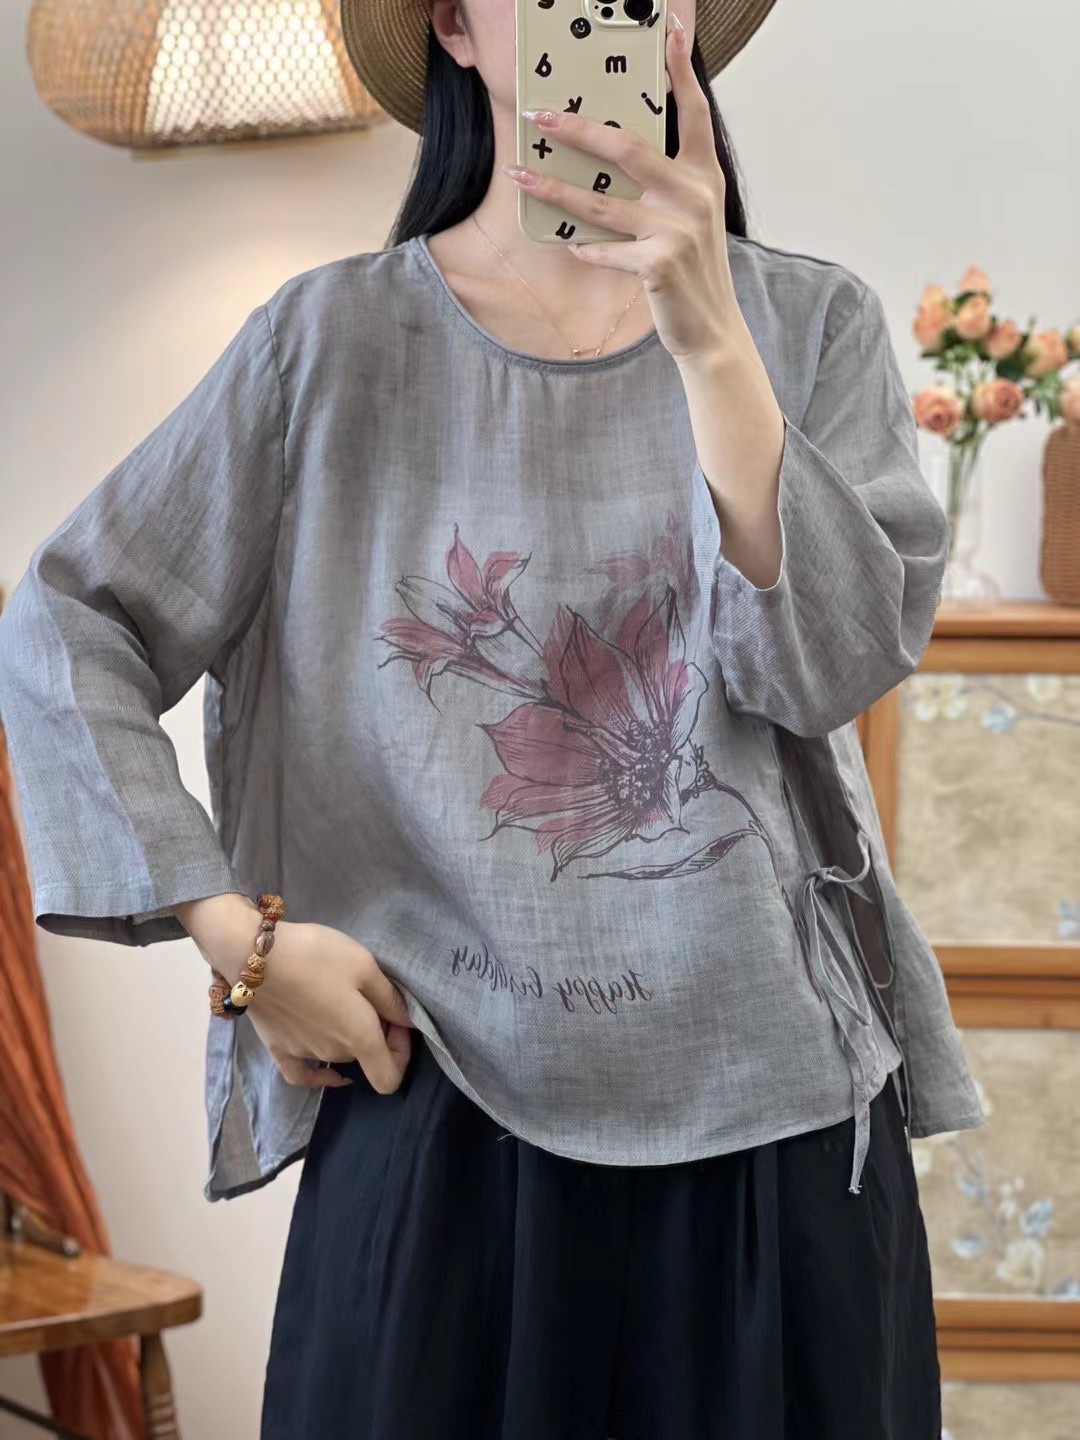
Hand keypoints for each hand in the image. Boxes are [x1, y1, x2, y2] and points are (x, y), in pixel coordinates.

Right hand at [176, 895, 413, 1093]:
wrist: (255, 955)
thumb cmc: (317, 956)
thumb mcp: (365, 966)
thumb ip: (391, 999)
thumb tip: (408, 1022)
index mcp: (359, 1039)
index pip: (390, 1077)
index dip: (402, 1053)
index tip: (396, 1022)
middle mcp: (333, 1055)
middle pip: (364, 1058)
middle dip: (374, 1032)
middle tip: (368, 996)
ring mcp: (303, 1054)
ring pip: (337, 1056)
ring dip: (347, 1036)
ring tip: (340, 1001)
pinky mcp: (277, 1048)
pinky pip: (302, 1073)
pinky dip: (318, 1073)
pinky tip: (323, 1065)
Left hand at [506, 14, 742, 364]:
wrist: (712, 329)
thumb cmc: (694, 269)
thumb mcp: (691, 217)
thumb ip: (666, 184)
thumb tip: (614, 155)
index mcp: (704, 175)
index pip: (693, 112)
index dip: (680, 70)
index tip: (668, 31)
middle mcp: (694, 195)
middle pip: (627, 148)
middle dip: (577, 129)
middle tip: (540, 114)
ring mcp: (677, 229)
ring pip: (600, 202)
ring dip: (553, 188)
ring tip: (519, 173)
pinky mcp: (659, 264)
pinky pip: (604, 250)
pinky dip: (584, 248)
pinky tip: (568, 245)